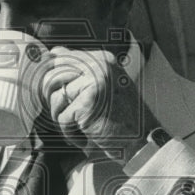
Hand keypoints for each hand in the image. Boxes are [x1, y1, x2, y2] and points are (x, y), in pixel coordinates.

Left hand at [38, 46, 158, 162]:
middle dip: (58, 100)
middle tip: (76, 114)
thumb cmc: (121, 117)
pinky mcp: (88, 103)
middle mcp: (99, 66)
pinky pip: (62, 118)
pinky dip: (71, 133)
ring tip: (85, 125)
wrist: (141, 141)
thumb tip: (53, 54)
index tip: (68, 98)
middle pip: (53, 77)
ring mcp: (95, 83)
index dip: (56, 81)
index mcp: (102, 59)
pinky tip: (88, 135)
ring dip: (65, 118)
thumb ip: (80, 69)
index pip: (61, 58)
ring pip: (55, 98)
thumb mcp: (103, 85)